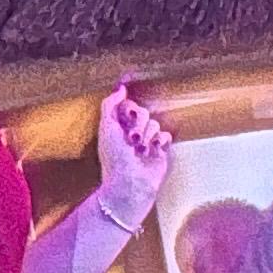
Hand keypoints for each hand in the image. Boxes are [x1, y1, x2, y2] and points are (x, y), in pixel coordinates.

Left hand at [96, 85, 177, 223]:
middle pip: (143, 112)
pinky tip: (153, 151)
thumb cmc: (114, 159)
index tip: (127, 119)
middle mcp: (132, 132)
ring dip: (148, 136)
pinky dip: (160, 142)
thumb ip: (110, 104)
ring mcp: (147, 141)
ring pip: (155, 124)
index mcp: (117, 126)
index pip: (128, 106)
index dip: (129, 110)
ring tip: (140, 150)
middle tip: (132, 139)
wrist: (130, 184)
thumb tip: (120, 88)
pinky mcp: (161, 151)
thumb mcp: (106, 127)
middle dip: (139, 125)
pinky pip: (166, 135)